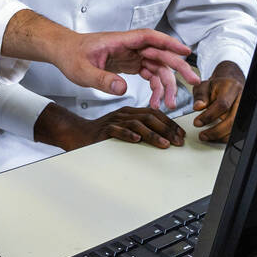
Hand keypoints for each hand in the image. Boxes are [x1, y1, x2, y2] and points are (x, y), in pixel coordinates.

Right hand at [35, 102, 185, 150]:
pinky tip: (136, 140)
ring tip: (164, 144)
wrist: (76, 133)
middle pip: (149, 117)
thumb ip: (140, 129)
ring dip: (153, 134)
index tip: (180, 134)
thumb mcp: (124, 128)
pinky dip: (128, 135)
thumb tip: (164, 137)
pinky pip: (117, 131)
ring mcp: (113, 121)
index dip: (170, 123)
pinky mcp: (103, 130)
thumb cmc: (101, 133)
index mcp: (129, 112)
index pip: (154, 114)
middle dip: (167, 129)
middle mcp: (123, 114)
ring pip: (136, 124)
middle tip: (178, 141)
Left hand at [57, 27, 200, 108]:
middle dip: (177, 67)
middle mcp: (129, 47)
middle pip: (159, 53)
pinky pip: (148, 74)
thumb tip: (122, 88)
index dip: (169, 42)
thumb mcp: (81, 71)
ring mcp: (130, 55)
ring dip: (165, 84)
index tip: (185, 51)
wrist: (63, 52)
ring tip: (167, 104)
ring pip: (156, 67)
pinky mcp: (129, 64)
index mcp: (119, 41)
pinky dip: (154, 87)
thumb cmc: (71, 55)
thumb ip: (101, 79)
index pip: (149, 37)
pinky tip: (154, 101)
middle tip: (193, 81)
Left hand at [192, 61, 244, 141]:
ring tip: (206, 136)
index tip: (197, 122)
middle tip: (202, 135)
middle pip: (233, 120)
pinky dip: (225, 137)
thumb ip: (200, 96)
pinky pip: (237, 132)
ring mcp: (246, 109)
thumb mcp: (204, 86)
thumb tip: (198, 106)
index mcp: (231, 88)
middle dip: (216, 131)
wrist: (230, 85)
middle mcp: (241, 99)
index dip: (209, 116)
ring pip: (236, 128)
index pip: (222, 104)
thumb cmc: (217, 86)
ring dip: (220, 136)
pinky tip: (215, 137)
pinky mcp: (245, 118)